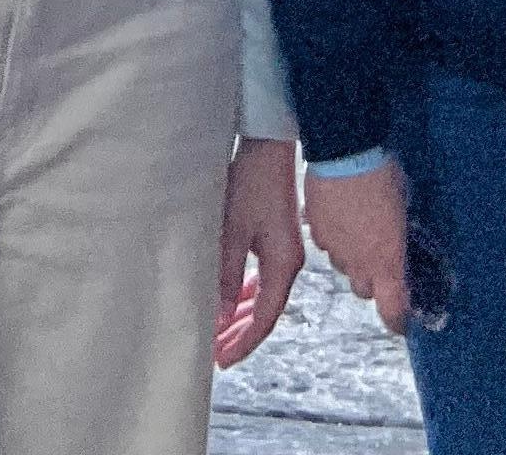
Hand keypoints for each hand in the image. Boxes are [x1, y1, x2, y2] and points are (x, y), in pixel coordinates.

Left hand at [214, 138, 301, 367]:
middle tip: (216, 354)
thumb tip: (222, 316)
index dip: (244, 342)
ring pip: (264, 296)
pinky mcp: (278, 239)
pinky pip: (264, 279)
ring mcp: (285, 252)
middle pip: (265, 311)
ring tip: (220, 333)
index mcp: (283, 266)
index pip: (264, 318)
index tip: (222, 359)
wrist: (269, 146)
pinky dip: (248, 294)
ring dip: (243, 315)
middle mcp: (289, 264)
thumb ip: (228, 275)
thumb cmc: (252, 184)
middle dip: (241, 334)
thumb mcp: (234, 232)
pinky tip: (234, 300)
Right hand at [305, 159, 411, 335]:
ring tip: (357, 228)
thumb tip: (397, 241)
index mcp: (386, 262)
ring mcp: (334, 250)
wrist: (344, 151)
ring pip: (343, 267)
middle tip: (378, 255)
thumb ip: (398, 236)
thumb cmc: (384, 176)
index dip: (397, 320)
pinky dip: (334, 237)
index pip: (392, 310)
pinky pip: (326, 244)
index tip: (402, 320)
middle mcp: (359, 264)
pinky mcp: (316, 232)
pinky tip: (339, 214)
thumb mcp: (402, 208)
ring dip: (351, 257)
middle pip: (364, 290)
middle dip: (372, 279)